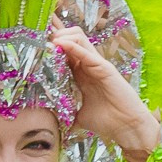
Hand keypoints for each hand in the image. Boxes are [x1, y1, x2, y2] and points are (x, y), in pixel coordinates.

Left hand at [51, 25, 159, 161]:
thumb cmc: (107, 122)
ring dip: (61, 35)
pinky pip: (87, 52)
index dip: (51, 40)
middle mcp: (88, 64)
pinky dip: (72, 46)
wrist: (126, 128)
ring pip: (78, 37)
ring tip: (47, 41)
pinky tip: (60, 43)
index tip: (34, 33)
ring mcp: (97, 64)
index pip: (64, 49)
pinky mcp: (105, 68)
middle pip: (70, 36)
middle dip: (53, 32)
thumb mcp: (79, 116)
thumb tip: (51, 125)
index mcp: (81, 72)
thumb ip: (66, 115)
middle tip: (38, 35)